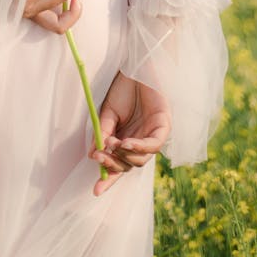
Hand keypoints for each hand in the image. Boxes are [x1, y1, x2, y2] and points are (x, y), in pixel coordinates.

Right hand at [88, 72, 170, 196]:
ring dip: (124, 156)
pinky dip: (139, 147)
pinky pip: (153, 145)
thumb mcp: (107, 114)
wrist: (136, 65)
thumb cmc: (123, 88)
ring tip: (112, 144)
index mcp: (125, 140)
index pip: (118, 165)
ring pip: (141, 160)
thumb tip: (93, 155)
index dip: (108, 179)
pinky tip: (125, 143)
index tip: (95, 191)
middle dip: (112, 165)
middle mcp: (140, 142)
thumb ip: (102, 133)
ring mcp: (153, 135)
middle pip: (128, 165)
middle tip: (99, 157)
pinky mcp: (163, 126)